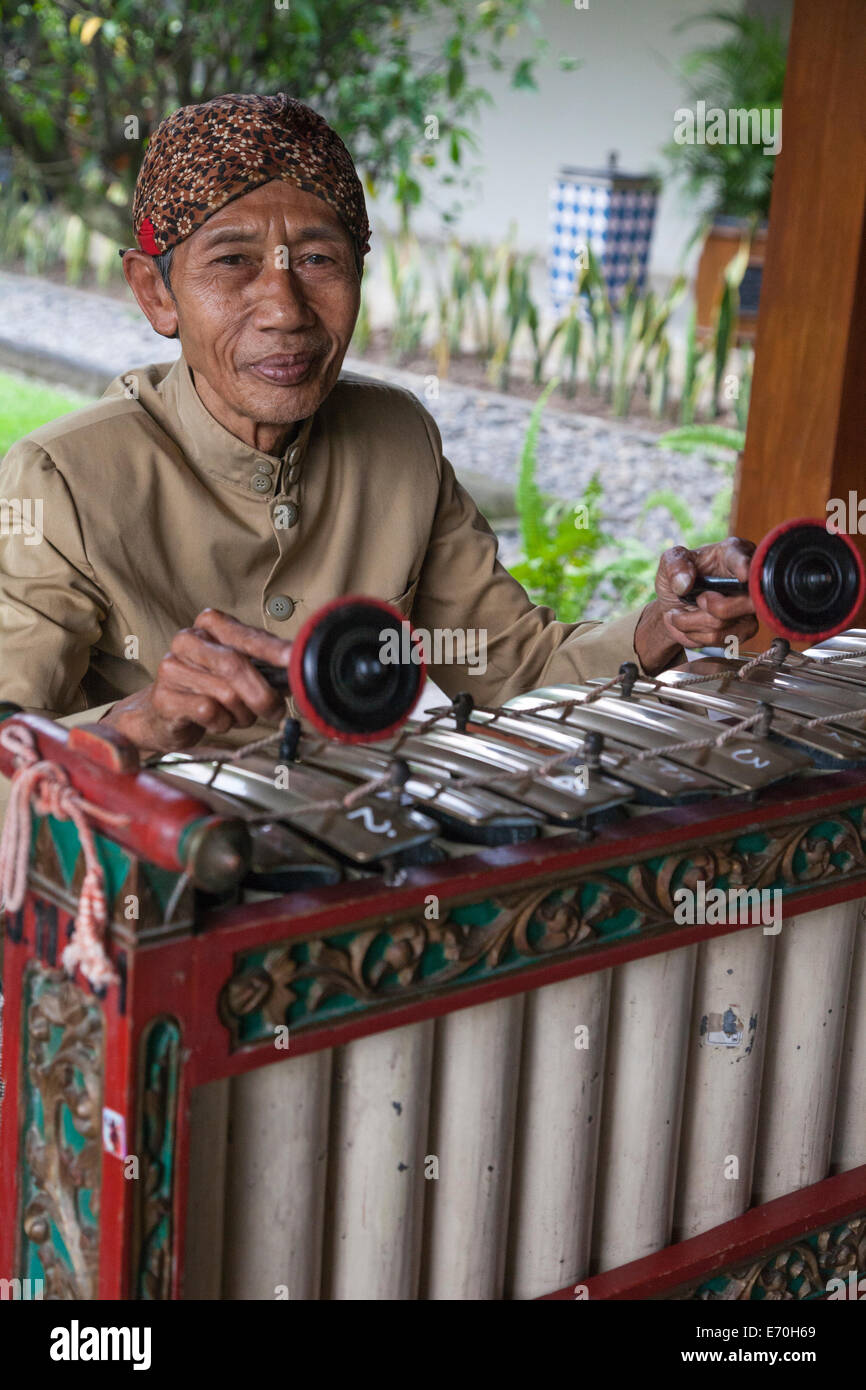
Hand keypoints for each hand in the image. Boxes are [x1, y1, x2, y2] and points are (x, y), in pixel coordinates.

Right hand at [101, 609, 291, 752]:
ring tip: (238, 716)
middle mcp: (188, 639)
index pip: (247, 636)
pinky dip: (222, 723)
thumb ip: (267, 665)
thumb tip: (300, 670)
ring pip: (226, 694)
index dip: (274, 651)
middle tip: (275, 711)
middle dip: (262, 694)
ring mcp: (172, 667)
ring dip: (242, 714)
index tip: (295, 660)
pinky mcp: (164, 698)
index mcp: (210, 625)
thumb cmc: (210, 688)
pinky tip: (217, 721)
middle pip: (236, 665)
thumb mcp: (240, 670)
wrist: (165, 714)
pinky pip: (209, 712)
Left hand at [634, 536, 757, 675]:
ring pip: (724, 623)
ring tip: (679, 615)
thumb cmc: (678, 577)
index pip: (743, 558)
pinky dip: (698, 636)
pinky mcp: (746, 628)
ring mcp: (750, 606)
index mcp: (733, 553)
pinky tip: (690, 626)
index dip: (744, 567)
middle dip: (709, 606)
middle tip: (694, 600)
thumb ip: (675, 565)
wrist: (676, 605)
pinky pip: (723, 639)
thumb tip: (685, 583)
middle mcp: (749, 579)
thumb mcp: (670, 562)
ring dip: (692, 623)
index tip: (743, 574)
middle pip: (743, 601)